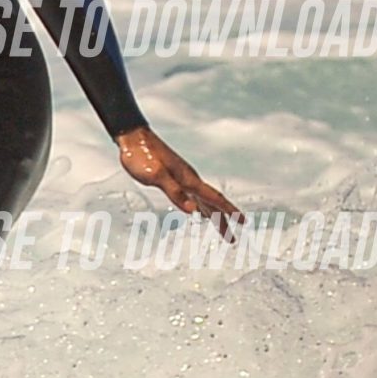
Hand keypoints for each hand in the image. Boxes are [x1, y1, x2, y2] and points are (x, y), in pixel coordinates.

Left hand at [117, 127, 242, 239]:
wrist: (133, 137)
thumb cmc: (142, 156)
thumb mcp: (156, 176)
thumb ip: (174, 192)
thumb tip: (192, 210)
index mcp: (188, 179)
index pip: (214, 198)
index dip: (229, 211)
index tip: (243, 221)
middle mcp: (189, 179)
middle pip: (212, 203)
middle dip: (224, 220)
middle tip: (232, 239)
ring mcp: (182, 178)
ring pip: (203, 200)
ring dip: (214, 215)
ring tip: (223, 228)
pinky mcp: (174, 177)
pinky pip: (193, 196)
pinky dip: (200, 206)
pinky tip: (199, 211)